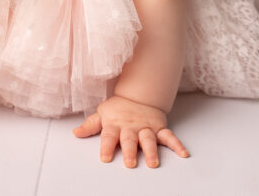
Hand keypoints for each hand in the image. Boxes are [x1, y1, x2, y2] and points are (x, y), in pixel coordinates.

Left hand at [73, 95, 188, 167]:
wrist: (139, 95)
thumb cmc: (119, 108)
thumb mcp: (102, 114)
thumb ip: (90, 125)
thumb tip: (75, 133)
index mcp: (115, 125)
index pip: (108, 136)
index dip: (106, 147)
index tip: (104, 158)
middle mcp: (131, 127)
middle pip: (130, 140)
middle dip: (130, 151)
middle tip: (130, 163)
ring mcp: (146, 128)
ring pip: (149, 139)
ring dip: (151, 151)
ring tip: (153, 163)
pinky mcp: (159, 128)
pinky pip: (169, 137)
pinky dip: (177, 145)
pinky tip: (183, 154)